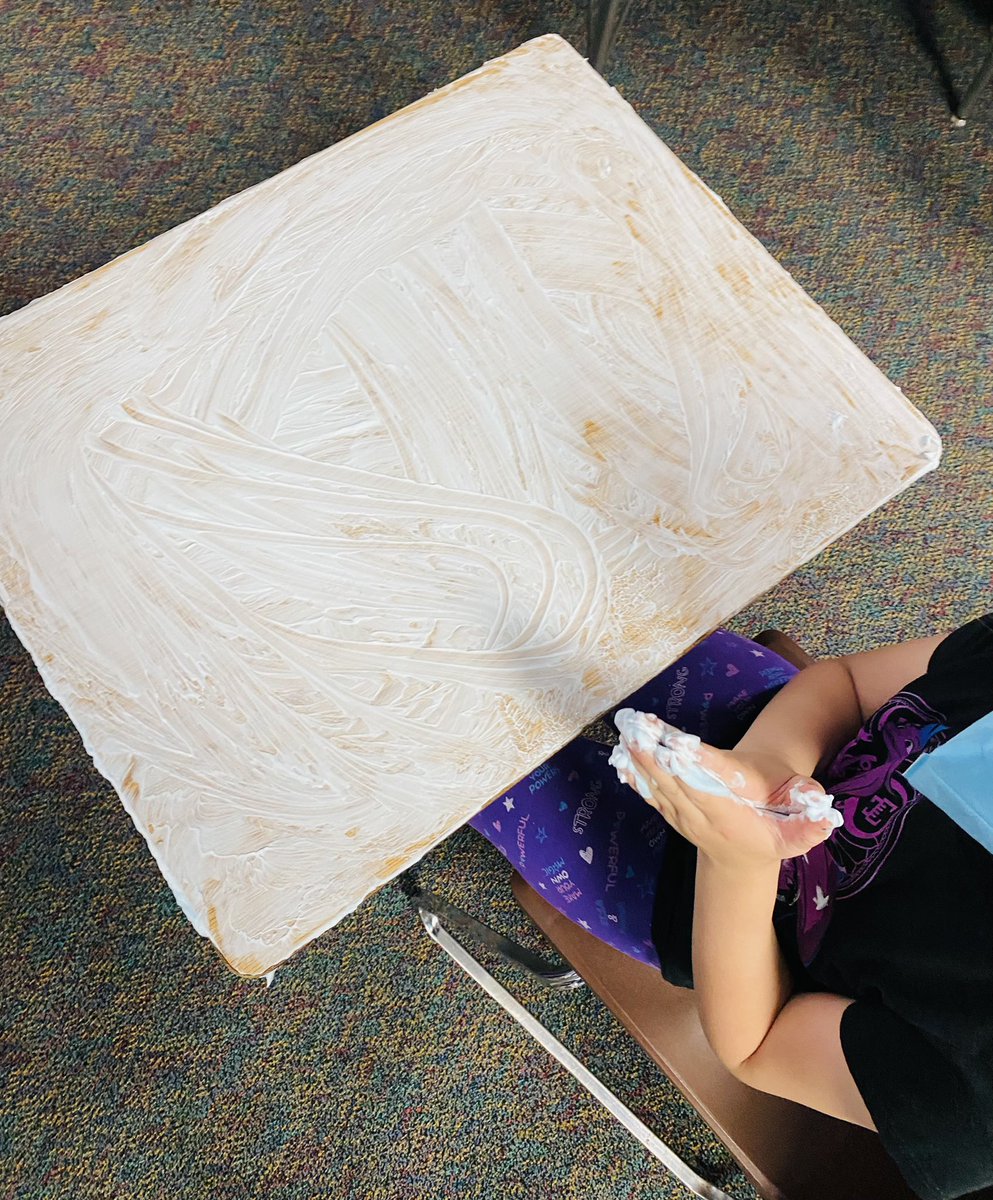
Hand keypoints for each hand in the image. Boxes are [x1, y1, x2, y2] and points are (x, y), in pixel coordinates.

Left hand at [617, 736, 837, 870]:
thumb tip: (826, 814)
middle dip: (655, 755)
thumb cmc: (773, 835)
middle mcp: (702, 815)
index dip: (693, 767)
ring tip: (627, 729)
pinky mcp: (670, 811)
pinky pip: (649, 791)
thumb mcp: (798, 833)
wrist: (742, 864)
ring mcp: (682, 815)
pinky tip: (619, 752)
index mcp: (732, 815)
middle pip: (675, 781)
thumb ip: (810, 825)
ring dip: (640, 758)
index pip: (710, 787)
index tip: (676, 747)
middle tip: (638, 727)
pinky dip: (633, 773)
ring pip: (658, 784)